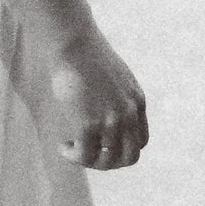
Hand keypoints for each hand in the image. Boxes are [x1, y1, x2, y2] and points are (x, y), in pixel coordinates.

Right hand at [38, 23, 147, 170]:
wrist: (74, 43)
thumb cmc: (87, 54)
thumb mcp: (116, 77)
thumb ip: (117, 97)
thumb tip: (104, 111)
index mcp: (137, 102)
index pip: (141, 141)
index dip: (123, 149)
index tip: (104, 145)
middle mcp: (128, 115)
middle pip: (130, 157)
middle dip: (110, 162)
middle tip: (90, 156)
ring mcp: (110, 121)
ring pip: (106, 161)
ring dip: (88, 160)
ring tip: (71, 149)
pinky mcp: (89, 124)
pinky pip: (84, 155)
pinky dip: (73, 156)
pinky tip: (63, 146)